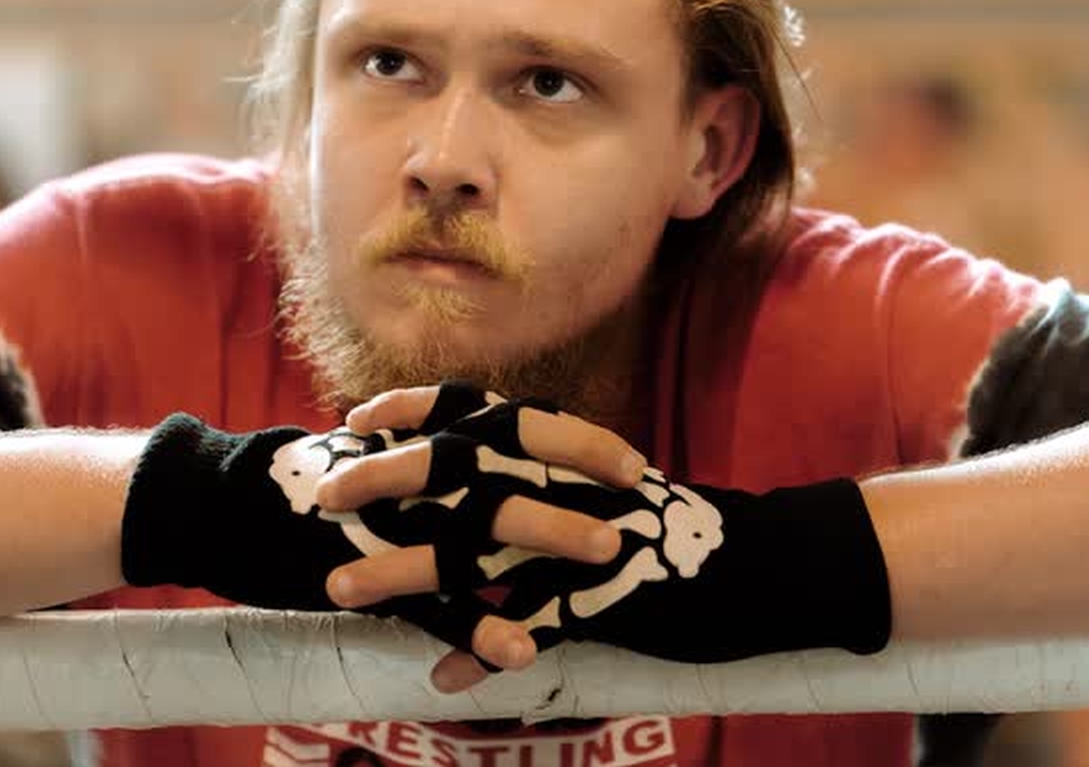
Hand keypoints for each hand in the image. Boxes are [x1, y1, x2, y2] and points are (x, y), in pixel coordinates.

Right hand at [118, 409, 625, 673]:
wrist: (224, 503)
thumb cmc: (310, 479)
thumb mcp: (382, 451)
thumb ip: (440, 453)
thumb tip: (499, 458)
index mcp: (425, 433)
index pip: (516, 424)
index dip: (578, 441)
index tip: (633, 460)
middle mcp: (417, 464)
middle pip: (512, 461)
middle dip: (580, 475)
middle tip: (642, 499)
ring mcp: (394, 516)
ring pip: (481, 526)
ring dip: (546, 540)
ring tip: (605, 559)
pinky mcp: (367, 566)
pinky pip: (433, 602)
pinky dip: (478, 629)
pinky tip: (520, 653)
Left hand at [318, 384, 894, 692]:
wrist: (764, 564)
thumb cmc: (681, 530)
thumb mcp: (612, 488)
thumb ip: (554, 477)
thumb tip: (499, 476)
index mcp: (567, 450)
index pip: (478, 411)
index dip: (414, 411)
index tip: (358, 416)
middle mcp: (568, 482)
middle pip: (460, 471)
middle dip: (386, 482)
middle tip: (325, 499)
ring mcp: (584, 538)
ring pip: (477, 550)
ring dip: (405, 573)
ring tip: (345, 592)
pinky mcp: (606, 597)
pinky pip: (531, 626)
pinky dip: (483, 652)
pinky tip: (442, 678)